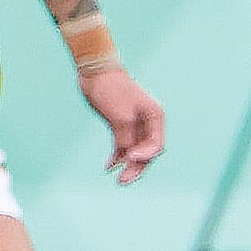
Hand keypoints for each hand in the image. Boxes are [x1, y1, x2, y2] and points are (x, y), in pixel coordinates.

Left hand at [81, 67, 164, 183]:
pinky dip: (117, 155)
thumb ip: (126, 137)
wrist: (93, 69)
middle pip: (146, 151)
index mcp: (154, 117)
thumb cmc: (110, 88)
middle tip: (124, 181)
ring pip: (134, 150)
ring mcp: (134, 123)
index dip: (144, 155)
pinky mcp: (120, 124)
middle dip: (137, 167)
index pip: (156, 145)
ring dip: (127, 165)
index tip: (129, 157)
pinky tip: (109, 166)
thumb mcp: (120, 116)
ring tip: (119, 180)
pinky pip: (122, 144)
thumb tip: (127, 156)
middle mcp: (147, 122)